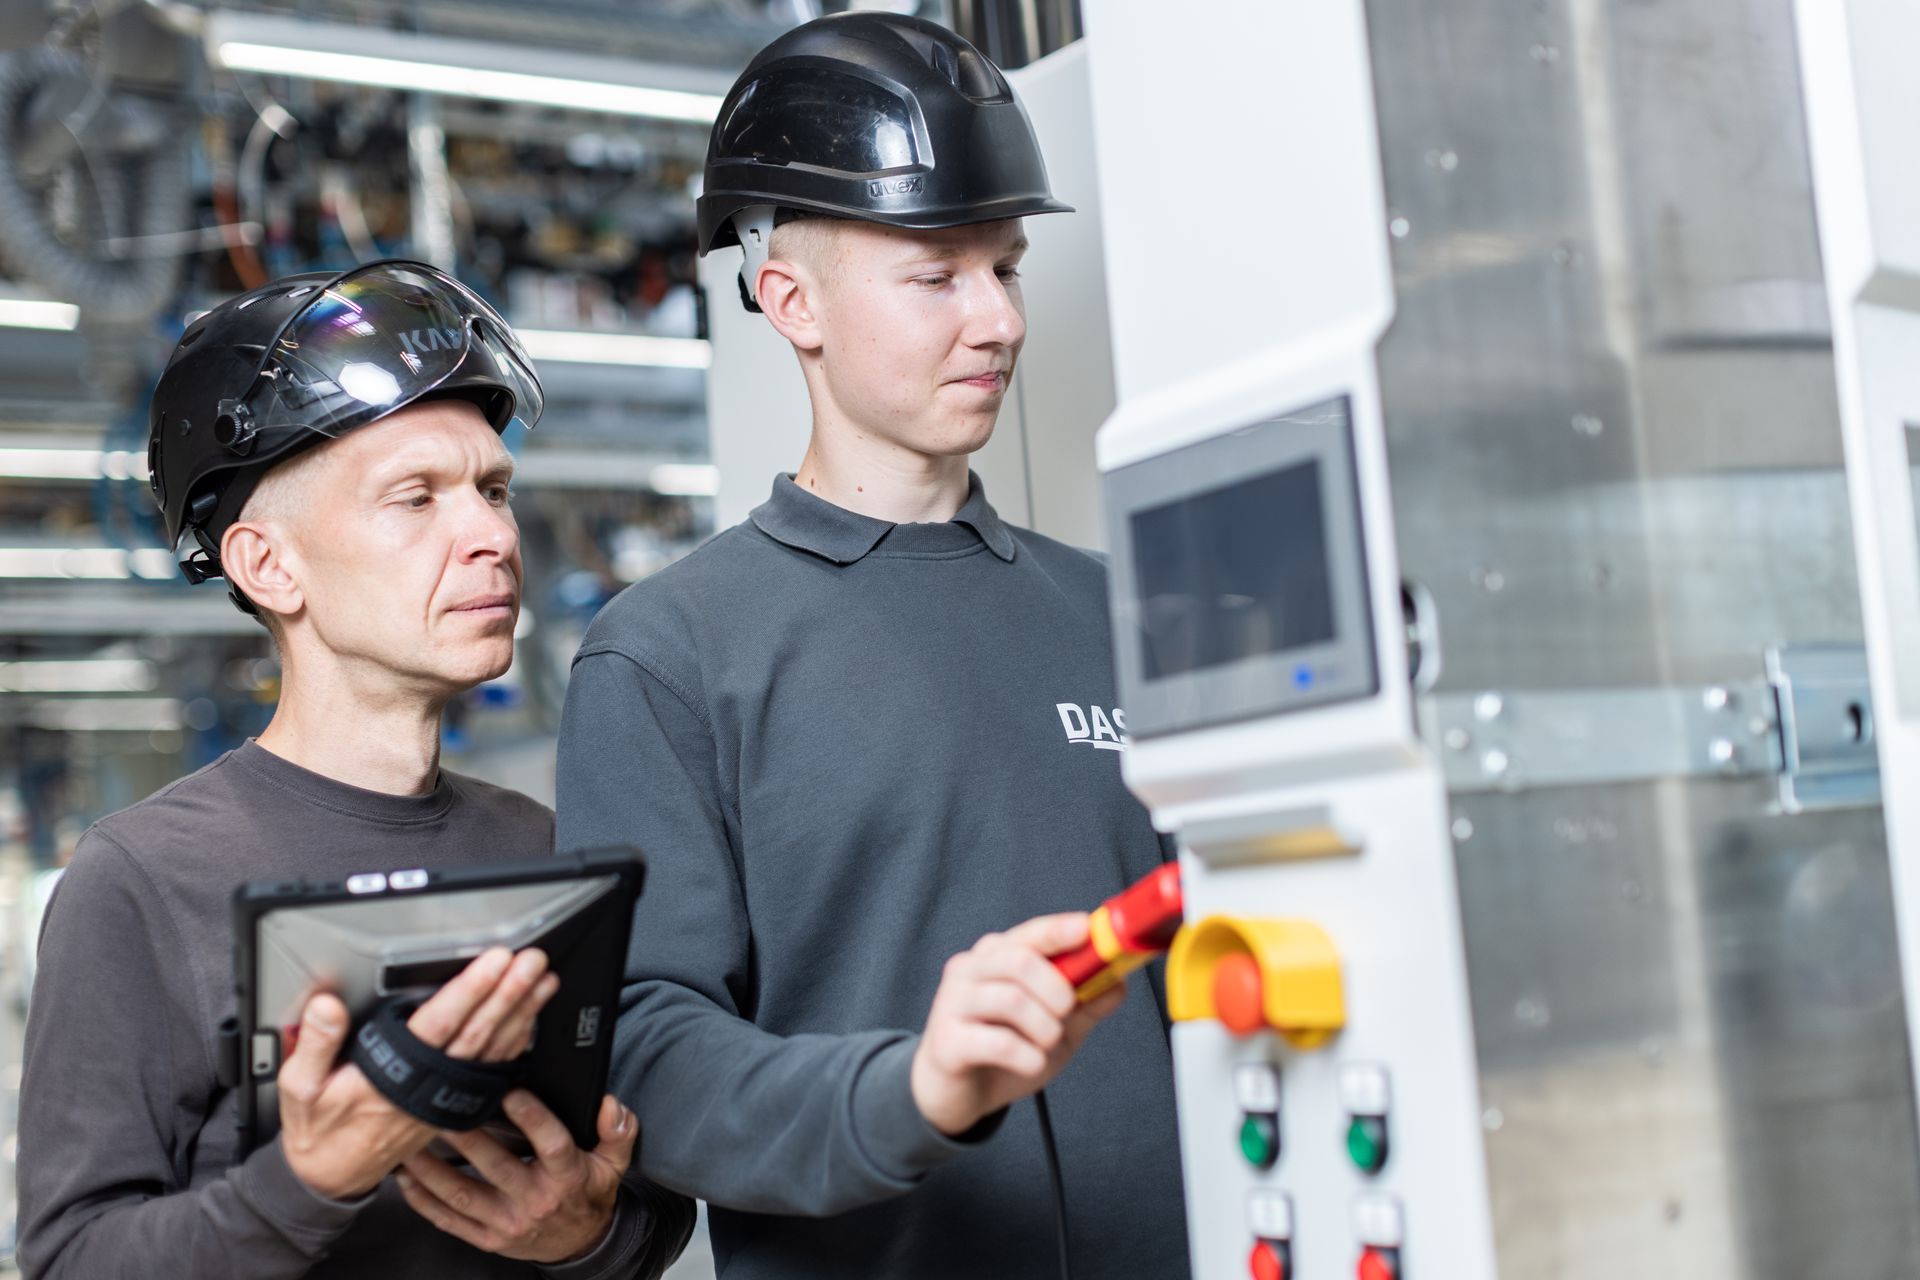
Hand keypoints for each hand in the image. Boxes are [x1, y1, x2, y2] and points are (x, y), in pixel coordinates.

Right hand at [280, 945, 557, 1199]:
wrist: (332, 1174)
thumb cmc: (318, 1128)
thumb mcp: (300, 1086)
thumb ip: (317, 1043)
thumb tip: (327, 1004)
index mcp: (393, 1075)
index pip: (439, 1023)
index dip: (470, 990)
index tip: (494, 962)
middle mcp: (427, 1084)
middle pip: (477, 1030)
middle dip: (508, 992)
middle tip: (532, 961)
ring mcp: (444, 1095)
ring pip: (492, 1048)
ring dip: (521, 1013)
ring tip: (542, 982)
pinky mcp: (452, 1102)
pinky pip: (491, 1070)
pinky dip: (515, 1043)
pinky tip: (531, 1022)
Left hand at [397, 1091, 637, 1263]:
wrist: (581, 1244)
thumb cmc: (590, 1192)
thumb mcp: (616, 1161)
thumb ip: (618, 1128)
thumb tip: (607, 1103)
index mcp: (568, 1177)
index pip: (552, 1145)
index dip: (532, 1118)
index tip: (511, 1091)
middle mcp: (536, 1201)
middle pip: (497, 1167)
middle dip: (466, 1137)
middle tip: (441, 1109)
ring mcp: (508, 1223)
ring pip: (463, 1195)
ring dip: (431, 1169)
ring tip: (409, 1143)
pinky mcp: (487, 1238)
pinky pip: (449, 1220)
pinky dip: (422, 1200)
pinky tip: (405, 1178)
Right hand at [910, 913, 1125, 1135]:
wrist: (957, 1095)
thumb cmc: (1003, 1050)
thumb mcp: (1055, 1028)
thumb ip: (1085, 1004)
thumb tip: (1119, 982)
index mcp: (996, 956)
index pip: (1030, 934)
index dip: (1059, 930)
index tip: (1086, 929)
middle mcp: (969, 970)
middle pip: (1021, 961)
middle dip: (1058, 990)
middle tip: (1067, 1013)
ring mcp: (953, 1003)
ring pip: (1012, 1000)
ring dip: (1046, 1028)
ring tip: (1046, 1044)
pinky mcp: (947, 1041)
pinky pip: (1000, 1043)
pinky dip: (1029, 1057)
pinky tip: (1031, 1063)